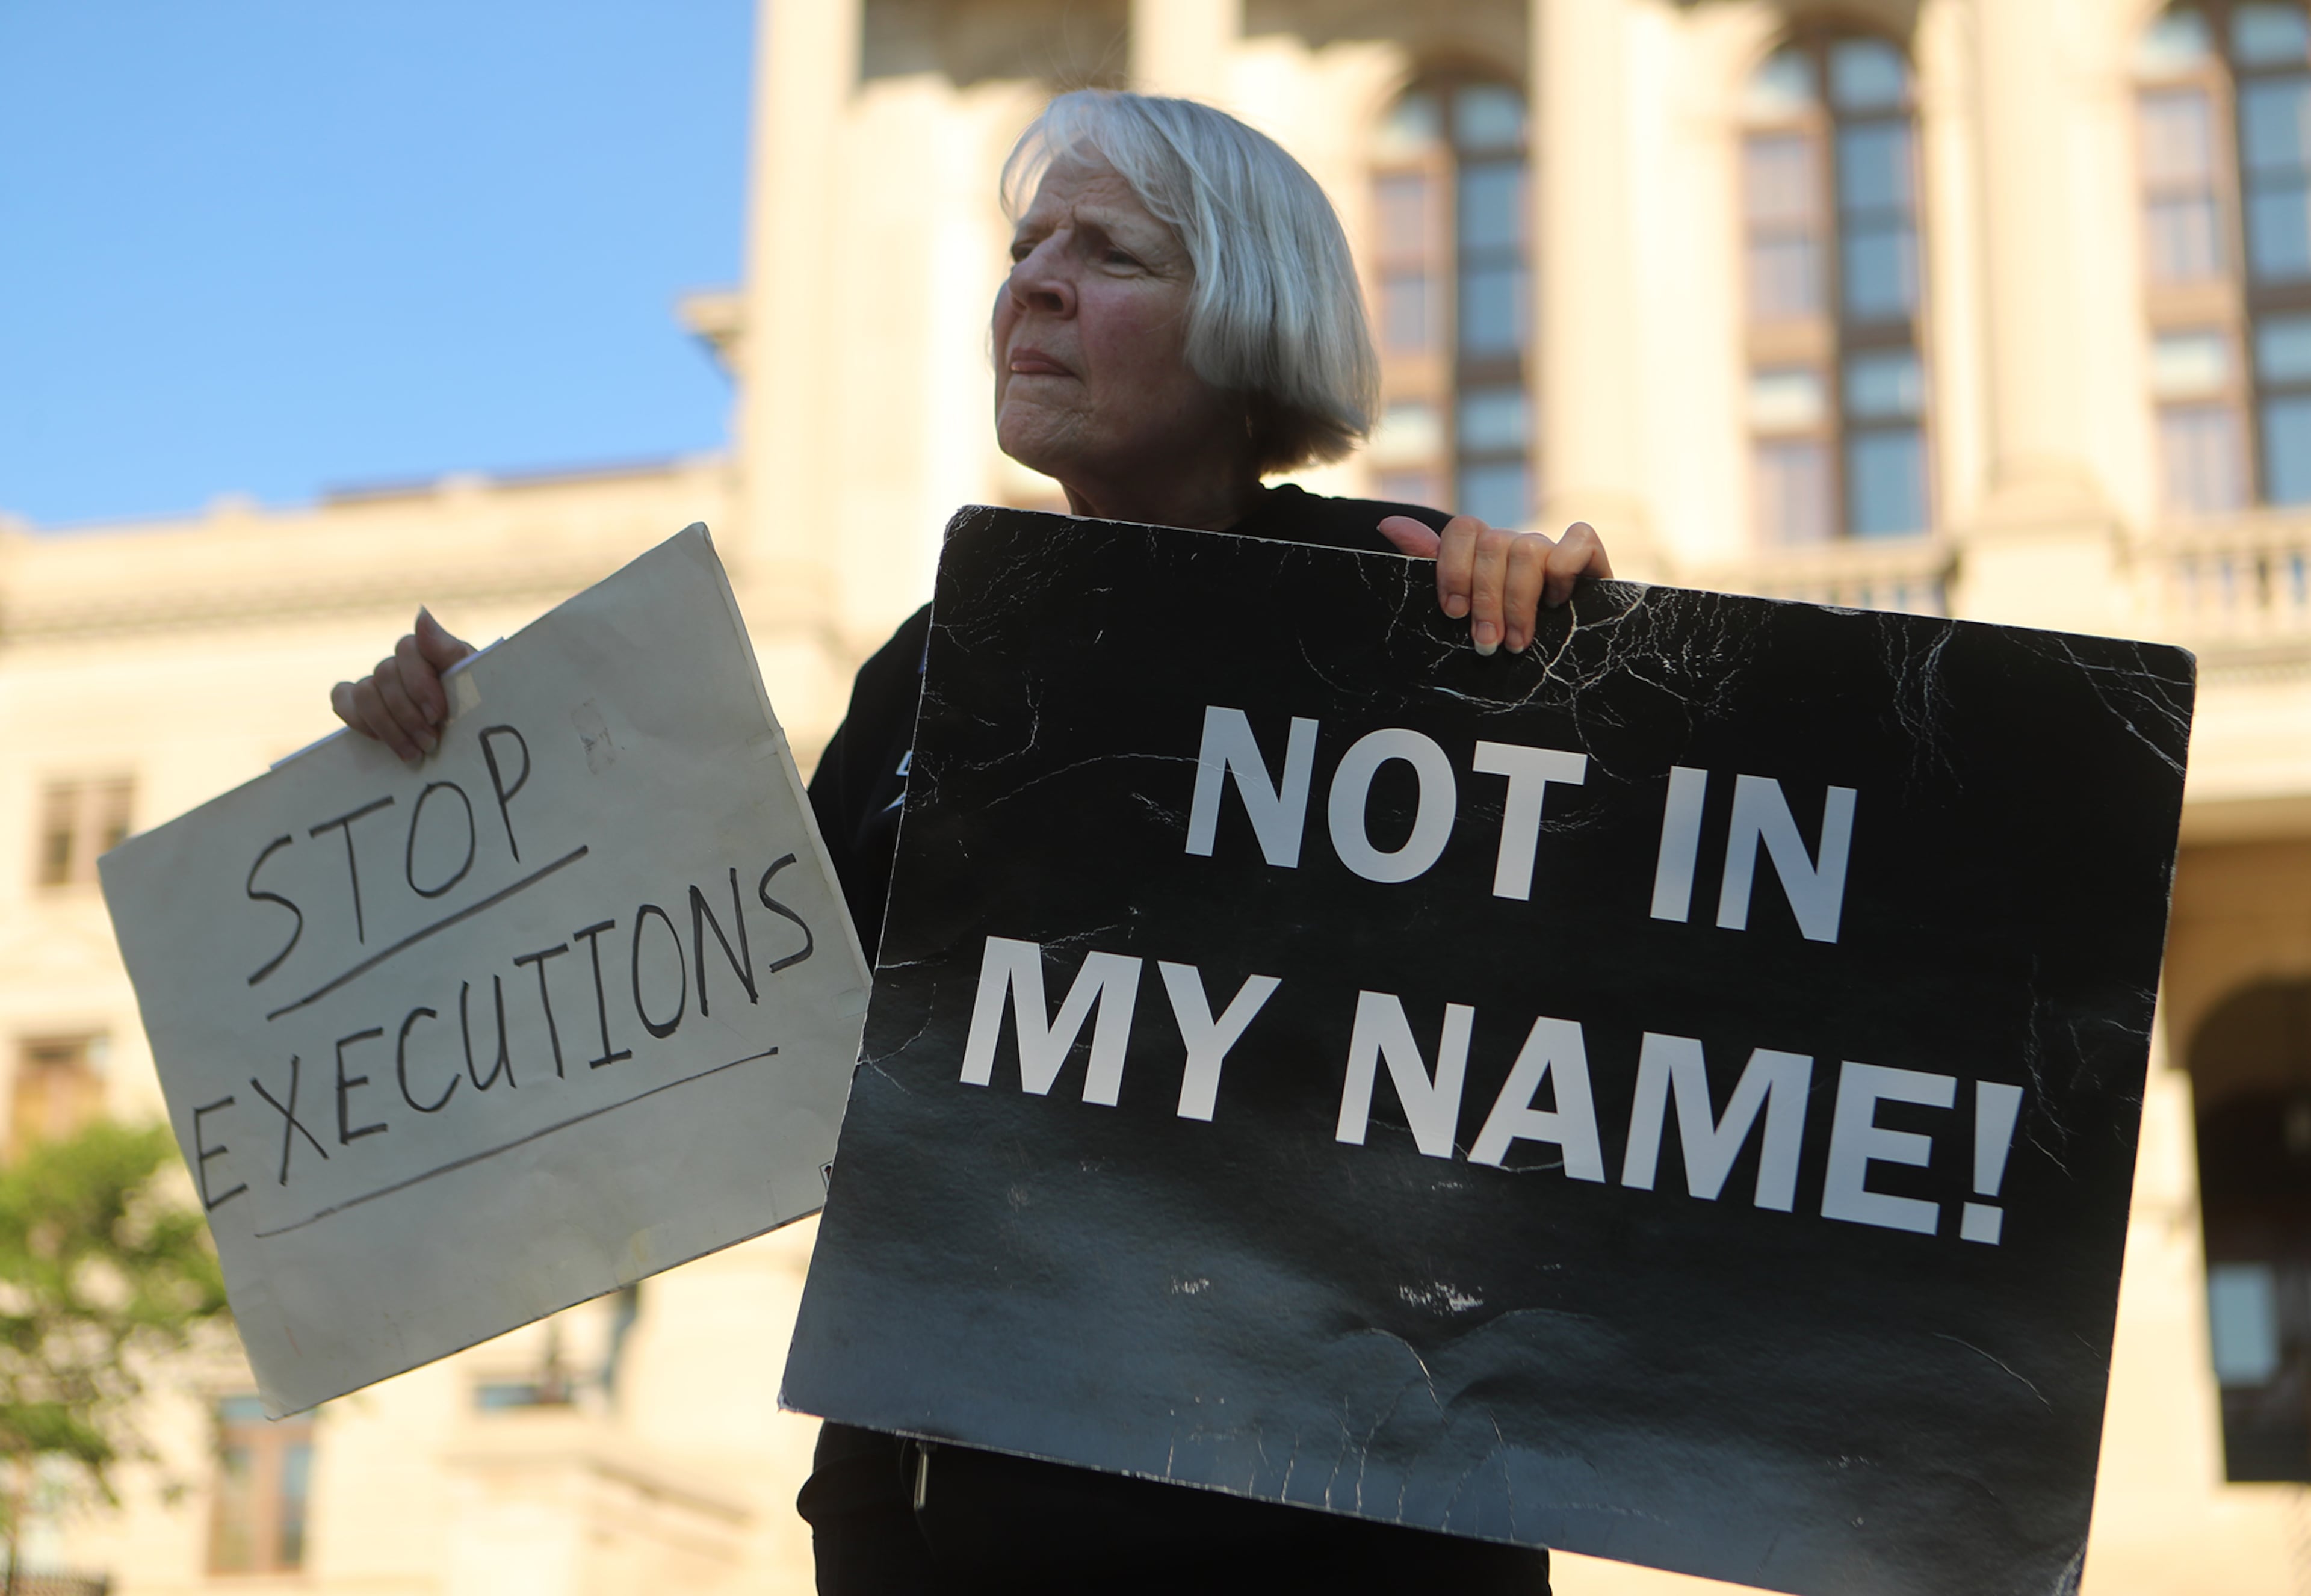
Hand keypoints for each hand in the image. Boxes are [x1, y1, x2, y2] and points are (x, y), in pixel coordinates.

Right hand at [329, 608, 474, 762]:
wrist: (471, 737)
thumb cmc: (477, 706)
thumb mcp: (474, 681)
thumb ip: (448, 650)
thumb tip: (421, 614)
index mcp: (427, 650)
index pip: (407, 648)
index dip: (418, 683)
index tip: (437, 715)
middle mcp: (399, 663)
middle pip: (385, 675)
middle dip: (408, 715)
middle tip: (431, 743)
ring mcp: (378, 682)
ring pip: (365, 694)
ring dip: (388, 727)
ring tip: (415, 753)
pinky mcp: (360, 702)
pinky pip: (343, 699)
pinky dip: (357, 719)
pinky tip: (381, 740)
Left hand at [1378, 515, 1611, 655]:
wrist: (1562, 656)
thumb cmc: (1502, 634)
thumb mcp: (1462, 607)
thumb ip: (1429, 564)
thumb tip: (1387, 524)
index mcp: (1482, 549)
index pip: (1463, 529)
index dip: (1455, 568)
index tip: (1454, 613)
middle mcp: (1515, 542)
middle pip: (1494, 543)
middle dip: (1487, 600)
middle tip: (1487, 645)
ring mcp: (1551, 546)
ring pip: (1529, 548)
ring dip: (1520, 601)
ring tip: (1518, 643)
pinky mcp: (1589, 554)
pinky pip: (1580, 538)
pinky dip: (1565, 568)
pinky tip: (1557, 602)